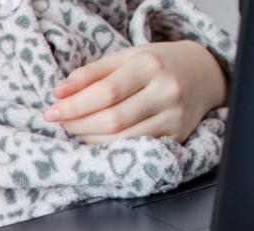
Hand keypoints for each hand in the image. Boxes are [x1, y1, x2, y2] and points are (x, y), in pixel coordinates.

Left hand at [43, 41, 227, 144]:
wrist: (202, 74)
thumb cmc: (155, 64)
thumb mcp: (123, 58)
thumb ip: (89, 74)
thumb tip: (58, 93)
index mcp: (150, 66)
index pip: (106, 92)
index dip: (74, 106)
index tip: (51, 112)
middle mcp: (166, 92)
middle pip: (112, 120)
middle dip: (78, 125)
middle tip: (63, 122)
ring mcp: (173, 117)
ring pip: (121, 139)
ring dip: (90, 139)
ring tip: (78, 129)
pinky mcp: (175, 136)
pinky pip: (134, 149)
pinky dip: (109, 147)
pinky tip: (98, 139)